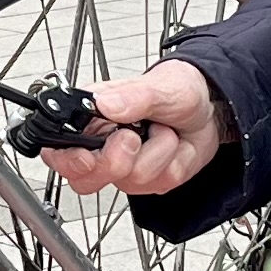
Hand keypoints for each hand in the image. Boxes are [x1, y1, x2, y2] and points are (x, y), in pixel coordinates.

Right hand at [39, 58, 226, 198]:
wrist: (211, 108)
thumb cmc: (179, 90)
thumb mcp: (159, 85)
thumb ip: (133, 96)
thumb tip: (105, 104)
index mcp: (92, 118)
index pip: (58, 149)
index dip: (65, 160)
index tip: (84, 156)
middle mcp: (102, 145)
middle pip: (85, 178)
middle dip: (114, 161)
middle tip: (133, 136)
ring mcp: (125, 166)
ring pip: (127, 181)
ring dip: (155, 152)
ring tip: (162, 129)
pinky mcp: (148, 181)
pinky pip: (155, 185)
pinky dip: (171, 163)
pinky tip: (172, 144)